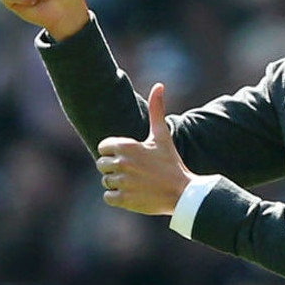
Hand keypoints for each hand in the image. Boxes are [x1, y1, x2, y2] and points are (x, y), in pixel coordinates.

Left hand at [95, 83, 194, 214]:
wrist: (182, 193)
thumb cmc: (171, 162)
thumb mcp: (162, 136)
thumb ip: (156, 110)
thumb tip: (159, 85)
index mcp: (127, 146)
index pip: (103, 147)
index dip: (113, 151)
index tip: (128, 156)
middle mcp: (122, 163)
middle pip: (102, 164)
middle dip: (114, 167)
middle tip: (134, 171)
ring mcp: (122, 182)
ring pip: (106, 181)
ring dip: (117, 182)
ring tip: (135, 182)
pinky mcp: (124, 199)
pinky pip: (107, 196)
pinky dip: (116, 196)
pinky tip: (131, 193)